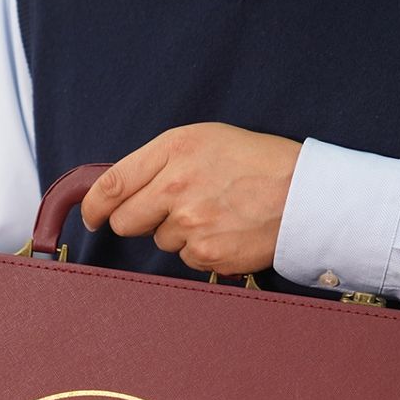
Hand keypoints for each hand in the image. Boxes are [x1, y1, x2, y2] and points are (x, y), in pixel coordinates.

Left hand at [80, 122, 301, 275]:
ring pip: (160, 241)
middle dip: (139, 221)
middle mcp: (176, 186)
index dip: (94, 207)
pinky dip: (202, 249)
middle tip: (170, 211)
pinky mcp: (206, 254)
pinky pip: (186, 259)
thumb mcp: (206, 140)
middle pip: (126, 222)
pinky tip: (227, 231)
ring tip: (216, 213)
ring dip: (178, 233)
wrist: (306, 194)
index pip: (111, 185)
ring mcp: (190, 224)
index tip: (93, 216)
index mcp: (174, 150)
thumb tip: (120, 191)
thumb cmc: (258, 162)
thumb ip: (161, 161)